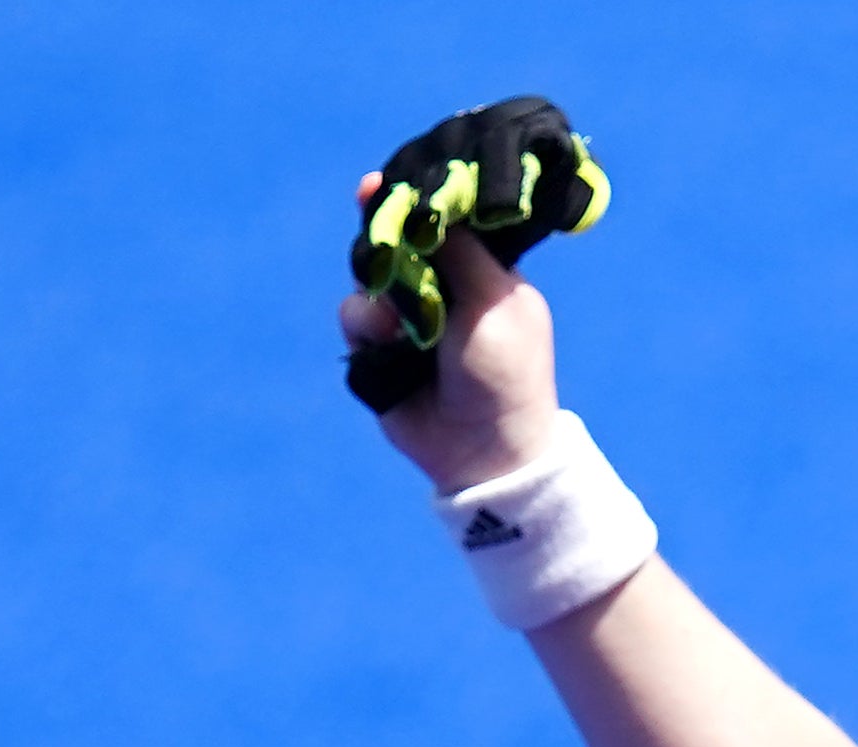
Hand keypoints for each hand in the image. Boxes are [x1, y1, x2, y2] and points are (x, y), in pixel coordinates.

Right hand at [345, 194, 561, 494]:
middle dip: (384, 240)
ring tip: (397, 323)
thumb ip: (460, 252)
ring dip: (377, 292)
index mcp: (482, 273)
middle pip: (396, 242)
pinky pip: (354, 317)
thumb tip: (430, 203)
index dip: (416, 203)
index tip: (384, 184)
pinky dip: (364, 327)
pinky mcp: (380, 350)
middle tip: (371, 227)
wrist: (483, 451)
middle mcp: (442, 289)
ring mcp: (409, 318)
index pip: (443, 223)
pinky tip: (386, 346)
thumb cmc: (504, 373)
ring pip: (369, 277)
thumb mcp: (491, 301)